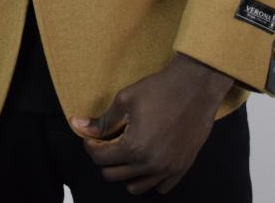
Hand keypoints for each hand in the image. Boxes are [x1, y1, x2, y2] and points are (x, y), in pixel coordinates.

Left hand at [69, 53, 233, 194]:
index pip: (100, 158)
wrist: (196, 86)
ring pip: (135, 186)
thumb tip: (78, 126)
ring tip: (127, 149)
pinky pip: (160, 187)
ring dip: (126, 171)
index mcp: (134, 148)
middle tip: (109, 140)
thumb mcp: (126, 100)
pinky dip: (150, 177)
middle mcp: (150, 164)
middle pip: (114, 175)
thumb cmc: (160, 89)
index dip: (91, 145)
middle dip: (106, 158)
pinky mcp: (182, 167)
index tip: (92, 136)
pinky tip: (148, 157)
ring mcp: (168, 169)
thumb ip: (102, 120)